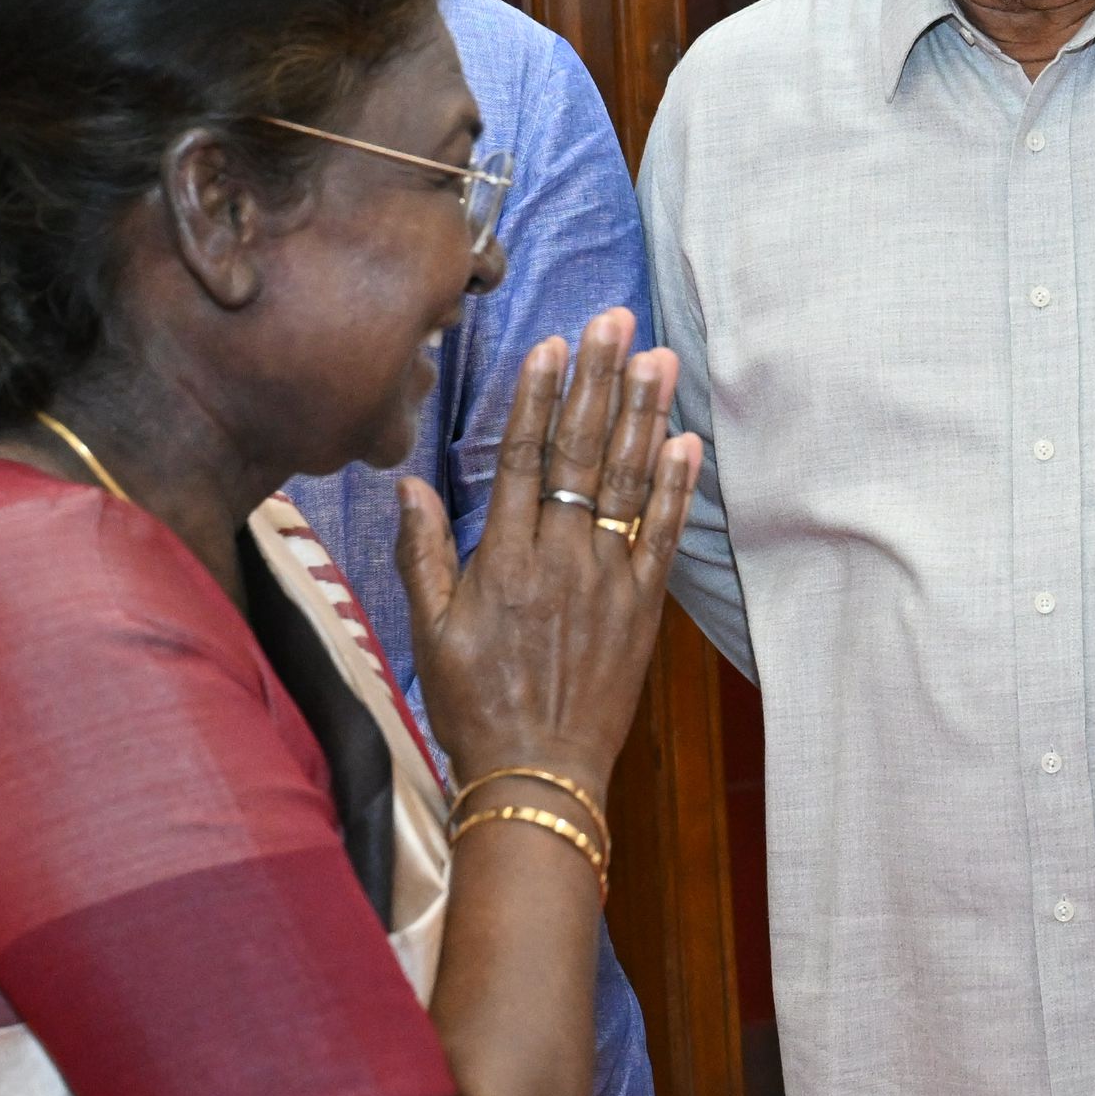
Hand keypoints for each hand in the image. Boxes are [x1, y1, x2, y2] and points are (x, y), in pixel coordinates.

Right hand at [416, 309, 703, 805]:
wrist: (537, 773)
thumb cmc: (474, 703)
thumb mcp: (429, 629)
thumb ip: (420, 552)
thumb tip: (409, 483)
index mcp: (503, 558)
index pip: (523, 457)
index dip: (538, 396)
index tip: (552, 345)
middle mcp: (560, 557)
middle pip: (581, 452)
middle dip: (598, 381)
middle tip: (614, 322)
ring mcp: (607, 578)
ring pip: (626, 481)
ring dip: (643, 415)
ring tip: (655, 358)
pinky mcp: (642, 606)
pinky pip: (662, 534)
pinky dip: (675, 486)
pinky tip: (685, 439)